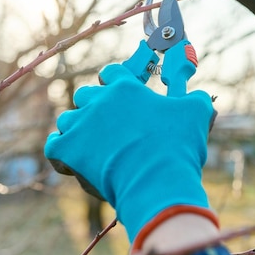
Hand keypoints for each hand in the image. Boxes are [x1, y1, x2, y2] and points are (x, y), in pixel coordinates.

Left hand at [44, 64, 217, 247]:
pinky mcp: (69, 151)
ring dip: (77, 129)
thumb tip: (200, 97)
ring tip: (91, 143)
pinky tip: (69, 157)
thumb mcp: (196, 114)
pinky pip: (54, 146)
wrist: (158, 181)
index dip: (115, 83)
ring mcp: (81, 126)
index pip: (111, 73)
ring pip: (68, 119)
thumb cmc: (177, 146)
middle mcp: (99, 101)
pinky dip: (60, 151)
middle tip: (110, 124)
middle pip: (86, 95)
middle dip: (95, 106)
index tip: (121, 94)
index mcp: (125, 88)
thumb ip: (197, 99)